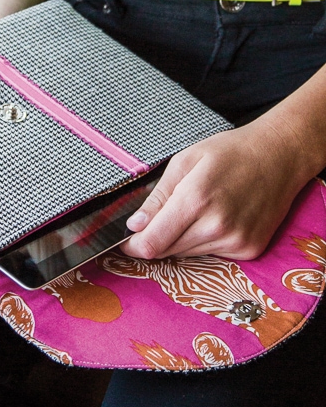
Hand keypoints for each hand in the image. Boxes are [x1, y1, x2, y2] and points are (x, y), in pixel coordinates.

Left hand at [120, 118, 310, 260]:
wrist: (279, 156)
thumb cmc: (230, 152)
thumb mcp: (184, 161)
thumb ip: (157, 197)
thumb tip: (135, 226)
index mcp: (195, 199)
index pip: (153, 243)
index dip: (134, 246)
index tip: (126, 241)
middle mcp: (217, 225)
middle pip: (167, 251)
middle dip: (155, 239)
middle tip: (161, 217)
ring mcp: (236, 240)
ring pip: (188, 254)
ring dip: (180, 239)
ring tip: (195, 210)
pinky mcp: (249, 249)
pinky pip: (211, 254)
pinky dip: (204, 240)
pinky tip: (216, 217)